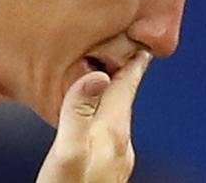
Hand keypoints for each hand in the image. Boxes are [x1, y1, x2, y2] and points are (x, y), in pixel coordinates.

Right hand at [36, 50, 151, 182]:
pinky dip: (103, 114)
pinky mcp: (107, 172)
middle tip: (120, 48)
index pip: (127, 86)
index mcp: (112, 132)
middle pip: (123, 97)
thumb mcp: (67, 150)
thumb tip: (97, 76)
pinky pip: (108, 132)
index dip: (131, 61)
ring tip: (105, 76)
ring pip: (116, 114)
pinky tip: (93, 118)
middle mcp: (120, 145)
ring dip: (112, 93)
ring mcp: (115, 160)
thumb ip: (79, 113)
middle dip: (121, 72)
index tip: (138, 35)